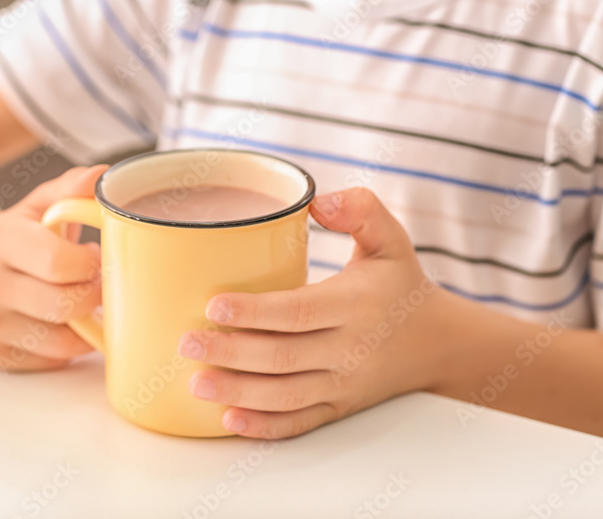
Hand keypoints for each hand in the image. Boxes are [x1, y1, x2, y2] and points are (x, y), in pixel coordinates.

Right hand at [0, 165, 106, 370]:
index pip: (58, 262)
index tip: (96, 256)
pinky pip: (51, 361)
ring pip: (62, 342)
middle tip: (97, 282)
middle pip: (64, 305)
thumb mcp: (39, 205)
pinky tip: (60, 322)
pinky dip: (67, 345)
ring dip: (84, 324)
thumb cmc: (17, 236)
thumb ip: (71, 188)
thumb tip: (103, 175)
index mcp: (0, 241)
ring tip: (80, 300)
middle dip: (93, 295)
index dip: (90, 263)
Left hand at [178, 187, 452, 438]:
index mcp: (355, 305)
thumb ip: (361, 210)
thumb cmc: (400, 285)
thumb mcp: (392, 239)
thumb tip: (319, 201)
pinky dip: (265, 427)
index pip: (299, 312)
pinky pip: (300, 423)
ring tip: (196, 383)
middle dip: (231, 353)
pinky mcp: (338, 408)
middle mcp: (349, 349)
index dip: (255, 312)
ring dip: (238, 393)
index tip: (214, 305)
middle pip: (283, 357)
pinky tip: (229, 421)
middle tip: (187, 342)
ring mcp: (343, 385)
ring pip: (286, 396)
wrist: (439, 343)